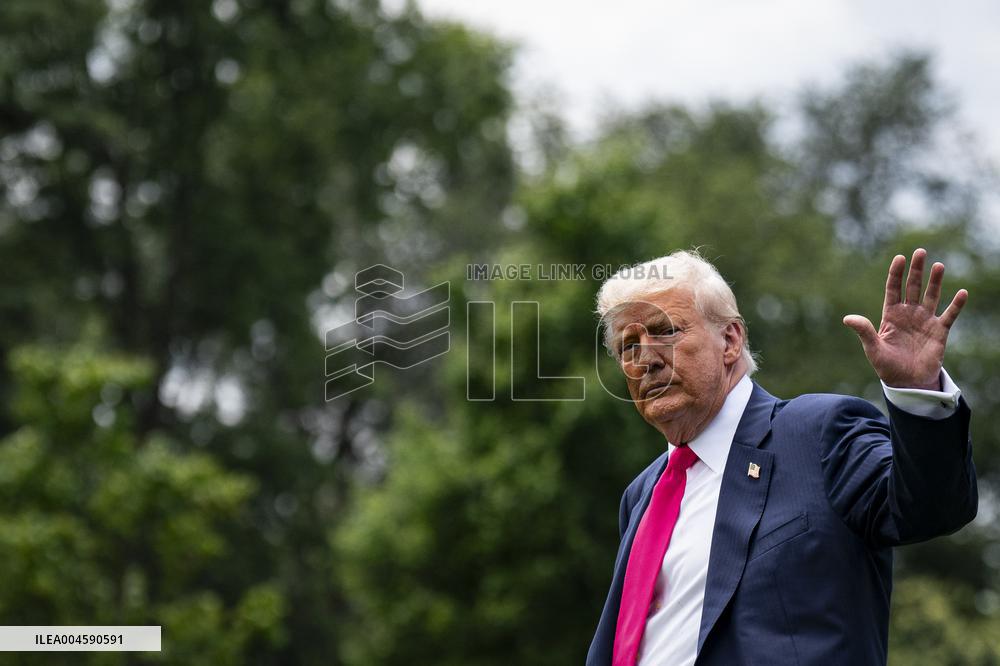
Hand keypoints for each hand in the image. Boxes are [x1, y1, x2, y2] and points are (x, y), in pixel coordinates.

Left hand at [843, 248, 967, 389]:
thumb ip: (864, 331)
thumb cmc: (887, 366)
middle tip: (920, 252)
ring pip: (931, 296)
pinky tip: (962, 293)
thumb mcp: (873, 348)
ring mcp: (925, 321)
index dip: (896, 273)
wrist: (907, 382)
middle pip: (912, 287)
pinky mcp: (939, 331)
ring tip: (938, 266)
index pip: (893, 289)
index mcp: (891, 315)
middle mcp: (909, 314)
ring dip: (935, 282)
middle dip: (916, 270)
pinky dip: (956, 305)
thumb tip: (847, 318)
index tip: (900, 257)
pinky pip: (949, 315)